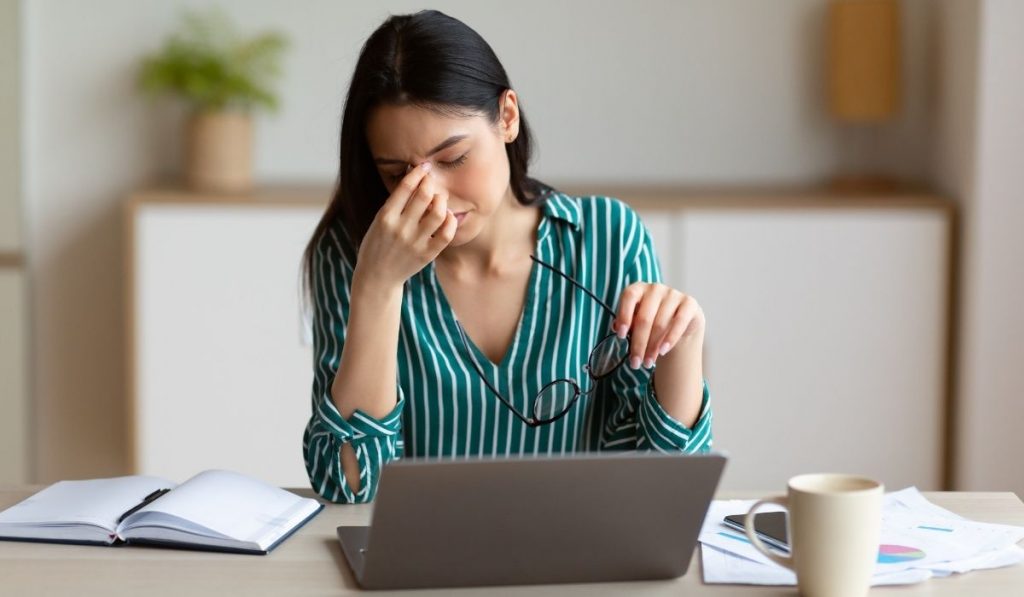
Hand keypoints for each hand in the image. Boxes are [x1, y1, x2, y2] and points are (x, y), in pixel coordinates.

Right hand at [354, 162, 457, 289]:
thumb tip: (414, 177)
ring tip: (439, 199)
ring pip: (439, 213)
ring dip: (442, 201)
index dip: (418, 172)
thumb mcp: (379, 221)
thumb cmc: (377, 244)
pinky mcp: (427, 254)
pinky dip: (450, 221)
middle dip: (431, 183)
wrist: (377, 276)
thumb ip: (396, 203)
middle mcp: (401, 228)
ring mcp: (415, 242)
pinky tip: (447, 216)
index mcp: (385, 217)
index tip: (424, 166)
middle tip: (431, 182)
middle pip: (424, 196)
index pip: (406, 187)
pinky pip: (446, 233)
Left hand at [611, 283, 704, 369]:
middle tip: (635, 362)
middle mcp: (655, 288)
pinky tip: (663, 351)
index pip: (629, 296)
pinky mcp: (689, 303)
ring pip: (660, 324)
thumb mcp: (635, 322)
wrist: (679, 325)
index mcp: (638, 289)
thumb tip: (616, 328)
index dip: (624, 315)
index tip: (620, 335)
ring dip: (652, 347)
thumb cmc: (651, 323)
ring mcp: (673, 294)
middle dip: (638, 343)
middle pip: (644, 318)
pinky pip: (679, 322)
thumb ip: (626, 323)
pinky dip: (670, 338)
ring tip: (647, 362)